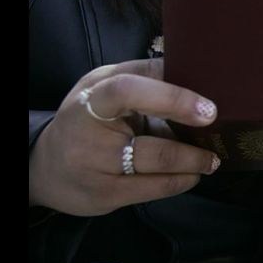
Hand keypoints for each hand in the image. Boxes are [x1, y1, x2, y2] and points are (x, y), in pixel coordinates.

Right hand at [28, 58, 220, 216]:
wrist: (45, 166)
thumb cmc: (88, 118)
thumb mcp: (105, 86)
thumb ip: (145, 76)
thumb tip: (193, 67)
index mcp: (94, 96)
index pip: (129, 91)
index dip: (173, 98)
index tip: (208, 110)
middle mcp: (91, 133)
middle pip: (152, 144)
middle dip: (194, 146)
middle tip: (218, 139)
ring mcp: (96, 167)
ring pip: (158, 167)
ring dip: (194, 164)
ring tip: (211, 160)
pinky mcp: (103, 195)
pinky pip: (153, 190)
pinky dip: (180, 181)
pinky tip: (192, 175)